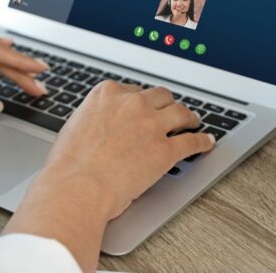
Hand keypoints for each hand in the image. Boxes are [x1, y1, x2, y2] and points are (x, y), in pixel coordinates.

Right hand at [3, 82, 213, 271]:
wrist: (78, 185)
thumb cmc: (69, 164)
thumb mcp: (76, 127)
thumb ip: (95, 120)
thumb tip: (101, 128)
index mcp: (107, 94)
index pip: (133, 90)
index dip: (141, 100)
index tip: (145, 106)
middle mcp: (132, 104)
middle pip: (160, 96)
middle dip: (167, 104)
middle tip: (171, 111)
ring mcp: (151, 125)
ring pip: (180, 113)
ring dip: (189, 117)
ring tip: (193, 122)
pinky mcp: (166, 149)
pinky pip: (192, 142)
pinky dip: (202, 142)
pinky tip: (206, 143)